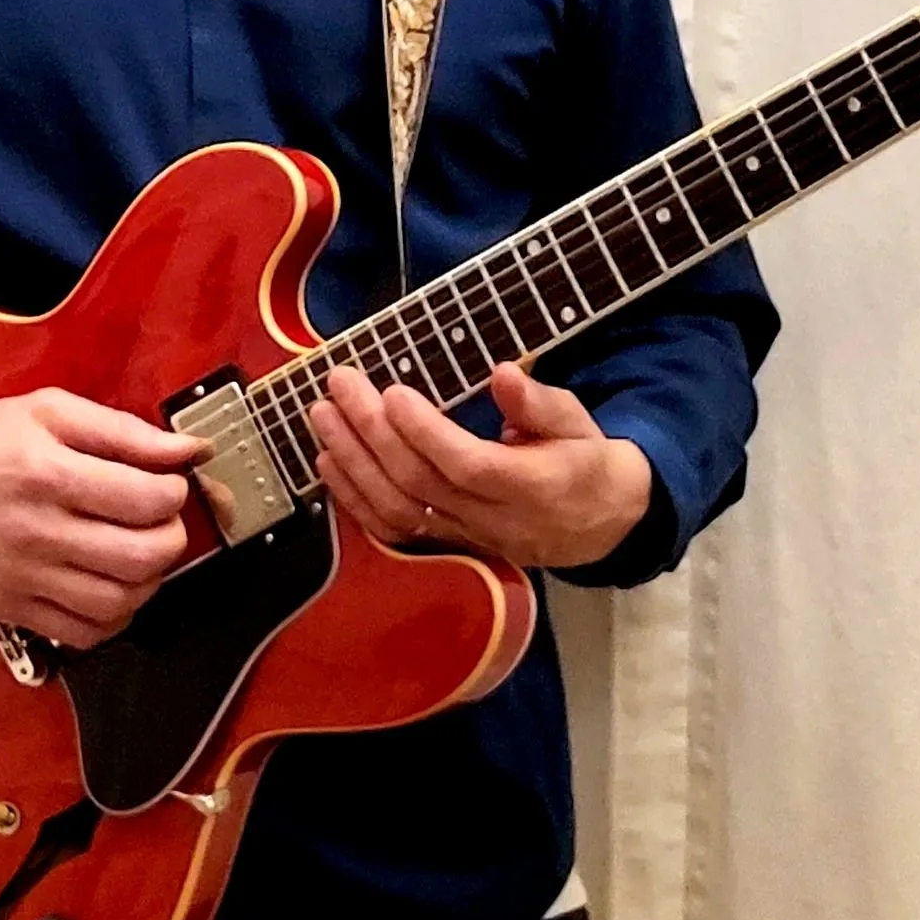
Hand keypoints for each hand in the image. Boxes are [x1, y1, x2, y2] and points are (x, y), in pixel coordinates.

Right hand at [0, 381, 200, 647]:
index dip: (176, 492)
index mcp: (49, 474)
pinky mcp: (10, 608)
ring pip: (117, 603)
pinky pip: (80, 634)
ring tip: (141, 555)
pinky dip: (113, 619)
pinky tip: (113, 589)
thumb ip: (125, 431)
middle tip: (164, 522)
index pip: (146, 499)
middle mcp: (37, 531)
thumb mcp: (50, 410)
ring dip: (149, 582)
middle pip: (140, 557)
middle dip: (172, 539)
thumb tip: (189, 450)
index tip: (171, 484)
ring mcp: (22, 577)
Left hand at [306, 362, 652, 569]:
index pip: (469, 464)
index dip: (426, 432)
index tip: (393, 392)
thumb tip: (502, 374)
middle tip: (341, 385)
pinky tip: (328, 462)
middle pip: (421, 482)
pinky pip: (393, 530)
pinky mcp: (447, 545)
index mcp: (533, 486)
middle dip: (372, 432)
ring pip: (399, 509)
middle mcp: (494, 519)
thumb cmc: (583, 460)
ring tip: (323, 416)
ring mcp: (466, 538)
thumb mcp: (577, 421)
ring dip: (353, 463)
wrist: (597, 524)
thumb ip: (538, 402)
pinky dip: (354, 498)